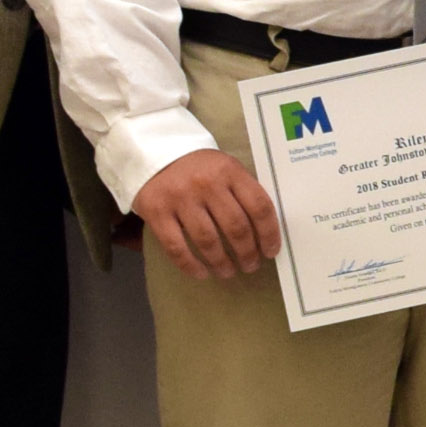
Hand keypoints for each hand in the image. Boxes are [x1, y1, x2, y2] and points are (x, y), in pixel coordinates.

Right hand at [135, 148, 281, 278]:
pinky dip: (191, 265)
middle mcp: (206, 184)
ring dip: (221, 263)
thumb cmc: (198, 167)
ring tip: (228, 272)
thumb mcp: (225, 168)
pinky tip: (201, 273)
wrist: (154, 153)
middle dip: (247, 253)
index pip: (259, 206)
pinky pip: (176, 247)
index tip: (271, 251)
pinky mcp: (157, 212)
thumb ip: (243, 191)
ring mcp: (180, 199)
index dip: (269, 233)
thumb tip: (265, 230)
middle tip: (251, 265)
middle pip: (235, 227)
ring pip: (208, 241)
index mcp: (230, 171)